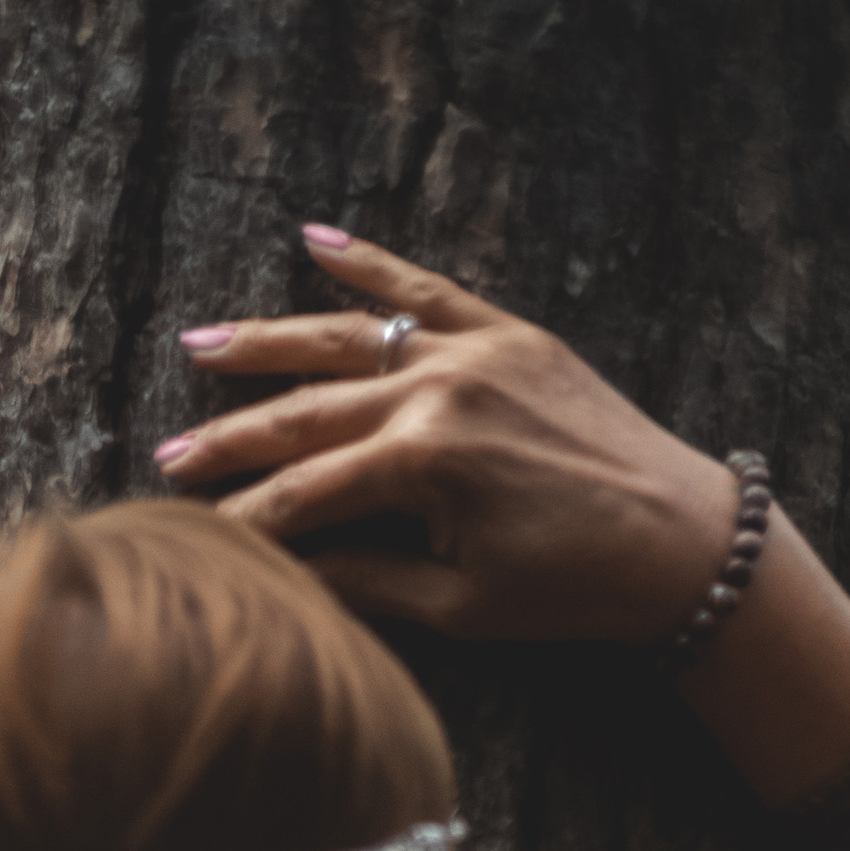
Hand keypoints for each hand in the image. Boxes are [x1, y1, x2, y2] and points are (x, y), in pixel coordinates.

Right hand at [154, 228, 849, 807]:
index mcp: (426, 464)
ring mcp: (478, 352)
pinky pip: (428, 289)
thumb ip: (369, 582)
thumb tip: (288, 578)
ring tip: (202, 344)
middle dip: (233, 438)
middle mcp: (442, 392)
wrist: (680, 543)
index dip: (243, 523)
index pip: (306, 492)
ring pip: (352, 337)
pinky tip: (316, 241)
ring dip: (272, 340)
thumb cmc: (573, 592)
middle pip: (310, 410)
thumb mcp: (461, 609)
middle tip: (169, 459)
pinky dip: (372, 264)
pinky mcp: (513, 335)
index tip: (192, 540)